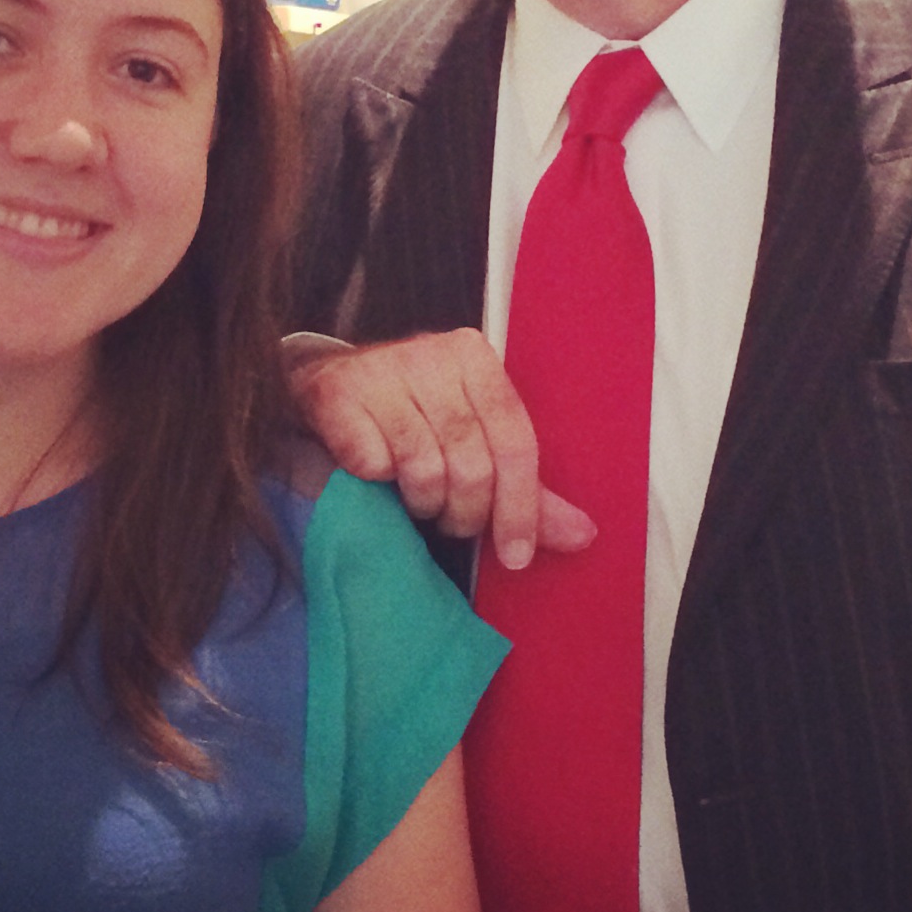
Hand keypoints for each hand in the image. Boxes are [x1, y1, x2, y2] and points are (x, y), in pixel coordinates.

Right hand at [283, 330, 594, 568]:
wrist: (328, 385)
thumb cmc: (414, 415)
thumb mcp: (475, 439)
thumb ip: (526, 488)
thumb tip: (583, 535)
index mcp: (477, 358)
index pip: (515, 440)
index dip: (520, 507)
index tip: (515, 557)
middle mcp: (433, 355)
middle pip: (472, 462)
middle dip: (467, 512)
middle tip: (453, 522)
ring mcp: (384, 371)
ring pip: (425, 469)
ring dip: (423, 503)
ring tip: (417, 498)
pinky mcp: (340, 395)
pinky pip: (374, 466)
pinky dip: (379, 484)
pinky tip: (378, 473)